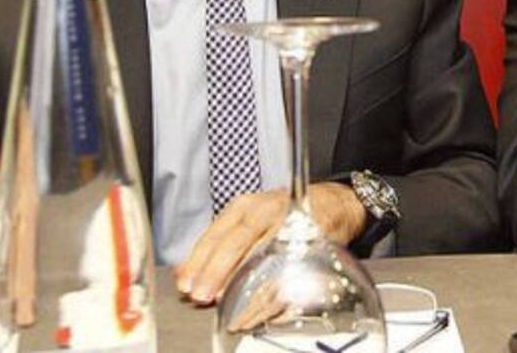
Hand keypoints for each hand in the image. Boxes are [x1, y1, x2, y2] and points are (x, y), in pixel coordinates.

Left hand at [175, 182, 368, 303]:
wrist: (332, 204)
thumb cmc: (284, 215)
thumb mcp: (246, 222)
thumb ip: (217, 246)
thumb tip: (184, 272)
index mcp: (246, 206)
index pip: (217, 232)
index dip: (200, 260)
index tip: (188, 283)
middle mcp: (267, 209)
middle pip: (236, 242)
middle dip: (217, 273)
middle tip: (204, 296)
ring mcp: (289, 223)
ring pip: (261, 258)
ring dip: (243, 290)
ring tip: (230, 311)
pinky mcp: (310, 239)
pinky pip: (288, 269)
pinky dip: (272, 294)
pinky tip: (261, 309)